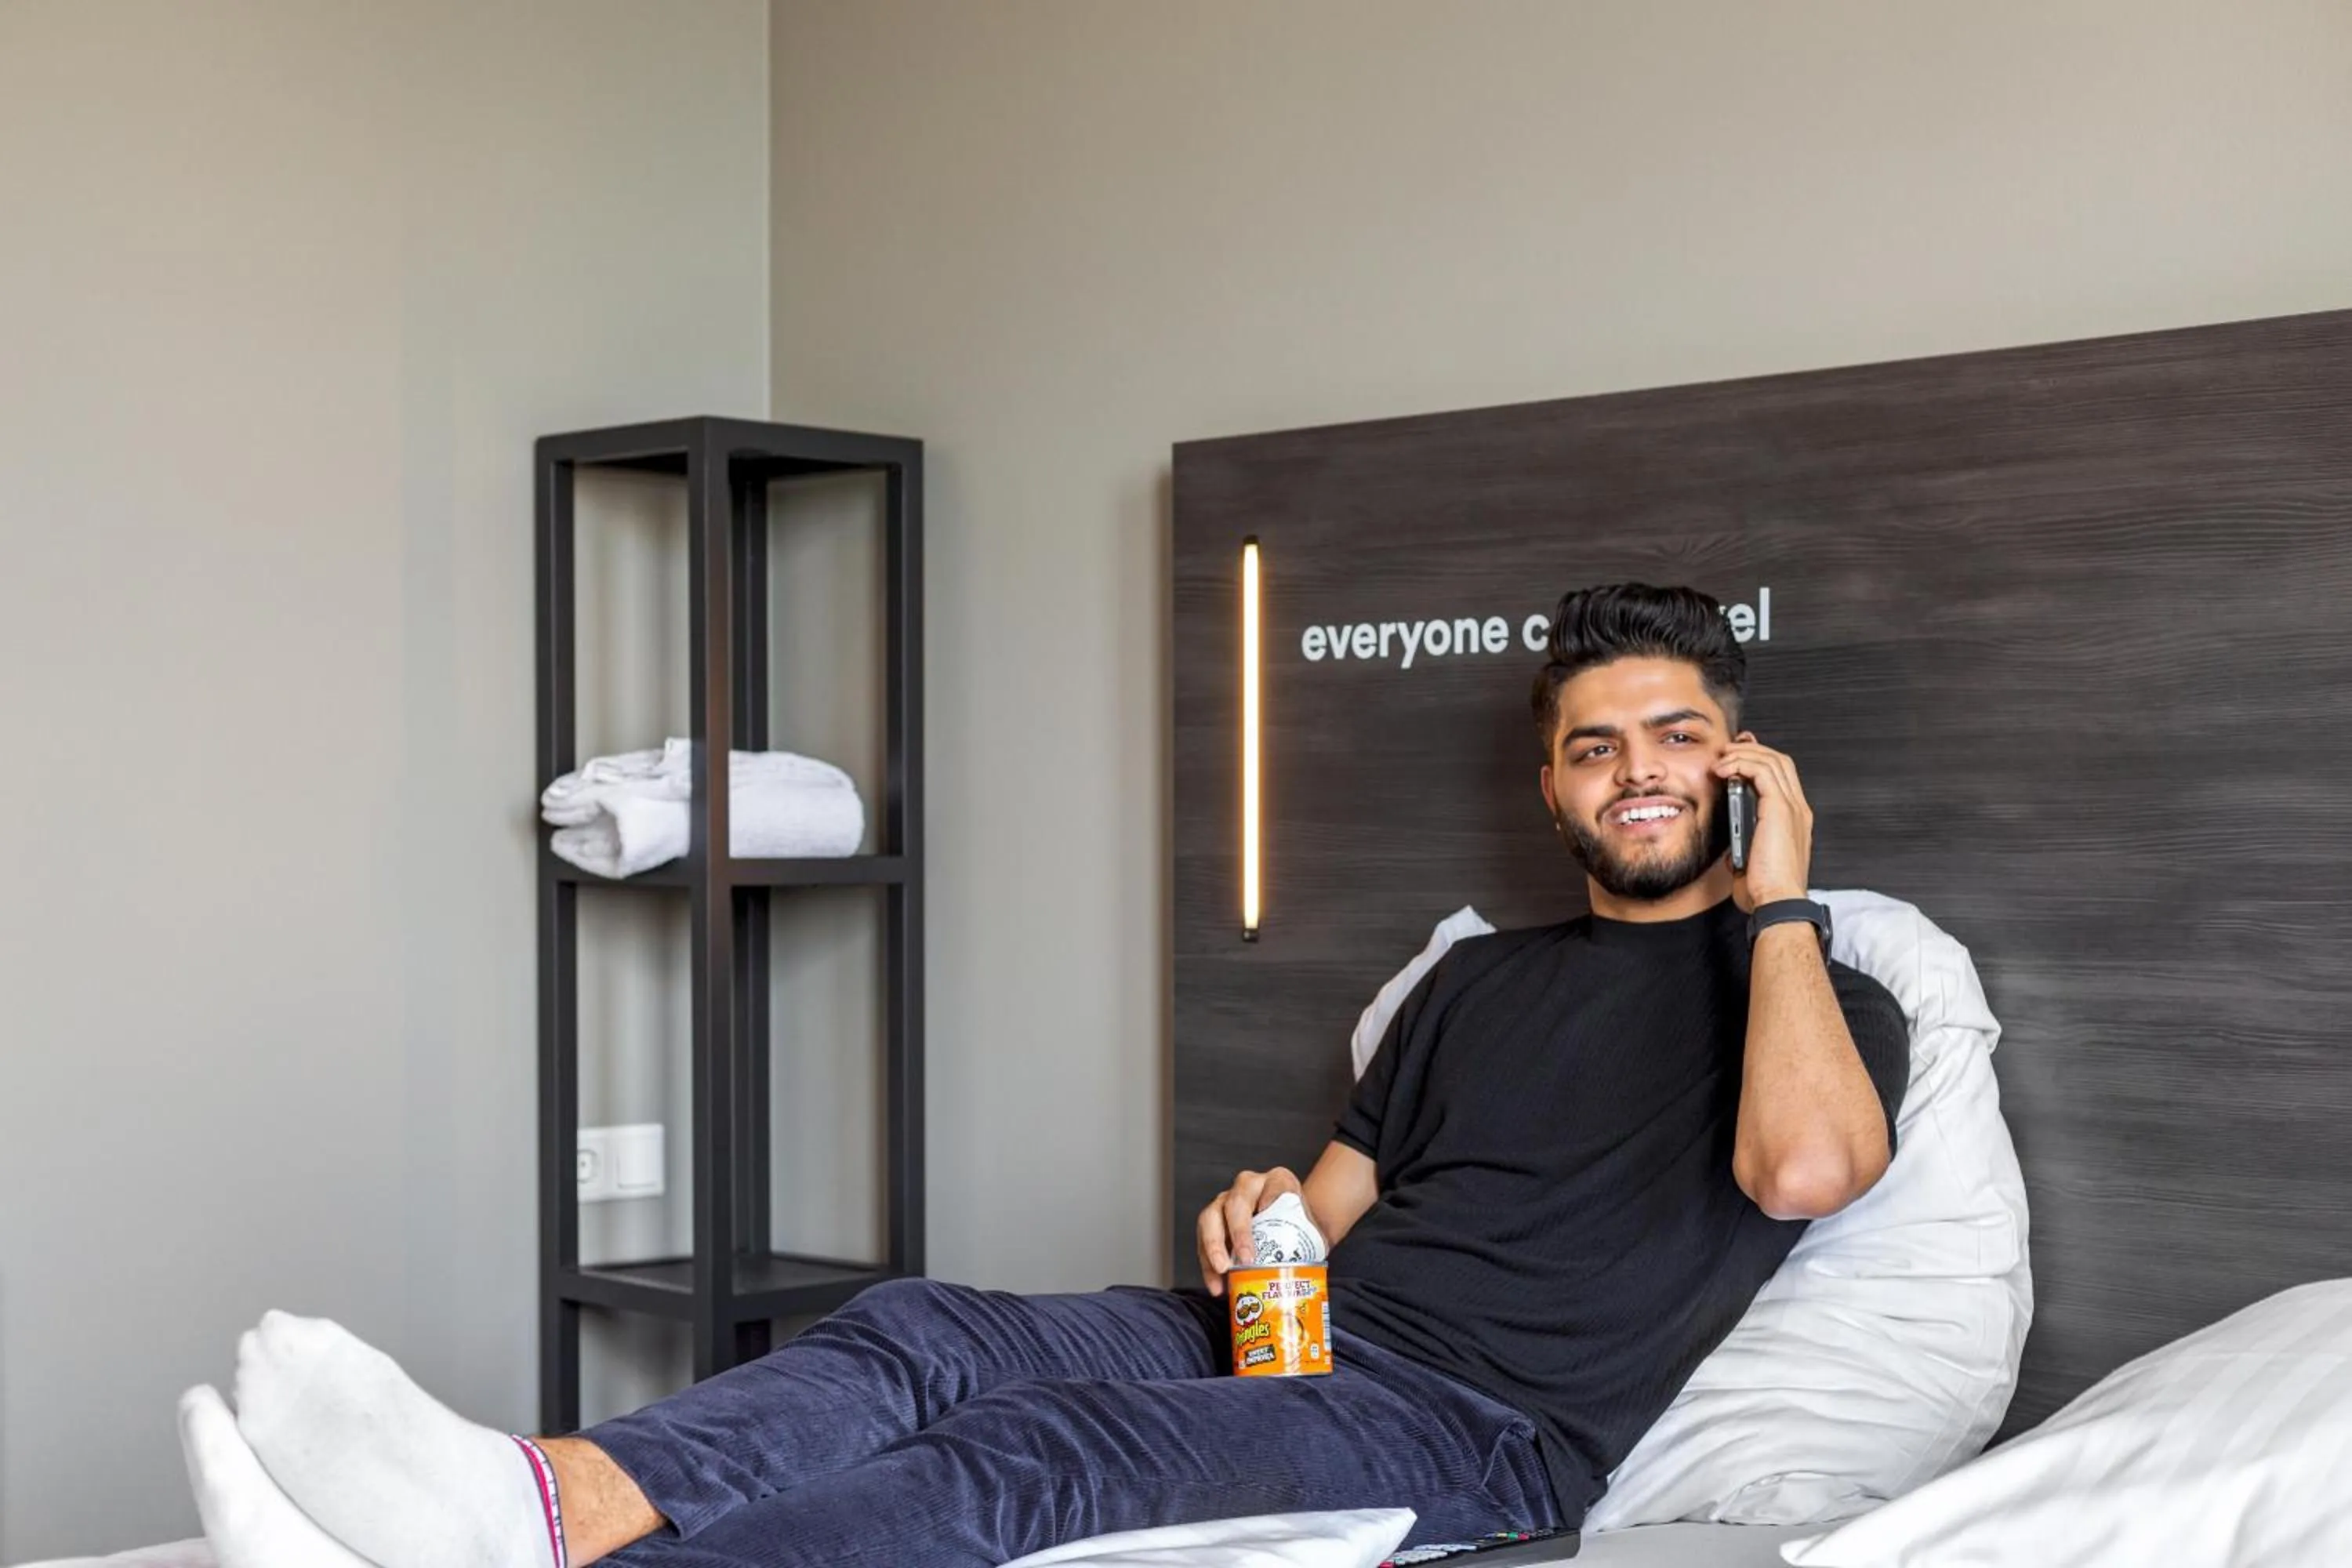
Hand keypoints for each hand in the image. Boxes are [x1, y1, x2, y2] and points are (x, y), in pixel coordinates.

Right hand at [1195, 1167, 1302, 1296]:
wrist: (1295, 1232)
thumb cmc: (1302, 1230)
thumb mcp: (1314, 1228)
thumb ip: (1313, 1239)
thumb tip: (1306, 1270)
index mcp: (1278, 1180)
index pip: (1275, 1185)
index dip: (1270, 1198)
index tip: (1267, 1213)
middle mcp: (1248, 1187)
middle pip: (1234, 1203)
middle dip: (1236, 1231)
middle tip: (1244, 1259)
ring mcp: (1227, 1203)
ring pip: (1210, 1219)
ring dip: (1213, 1248)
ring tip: (1222, 1272)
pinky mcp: (1214, 1224)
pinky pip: (1204, 1242)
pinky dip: (1208, 1265)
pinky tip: (1217, 1285)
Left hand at [1712, 734, 1814, 911]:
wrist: (1777, 902)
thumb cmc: (1765, 891)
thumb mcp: (1749, 864)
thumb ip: (1744, 850)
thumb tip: (1731, 849)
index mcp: (1794, 820)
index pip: (1781, 777)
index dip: (1759, 761)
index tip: (1735, 757)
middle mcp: (1798, 809)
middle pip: (1780, 761)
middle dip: (1752, 749)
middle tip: (1726, 750)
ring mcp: (1792, 807)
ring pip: (1772, 760)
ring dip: (1744, 753)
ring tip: (1721, 757)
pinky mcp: (1780, 809)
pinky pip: (1762, 771)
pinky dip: (1741, 764)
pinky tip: (1724, 770)